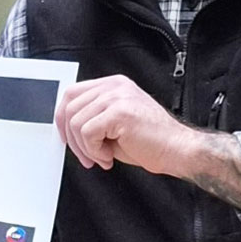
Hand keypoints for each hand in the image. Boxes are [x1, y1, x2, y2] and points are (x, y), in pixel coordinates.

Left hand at [56, 75, 196, 175]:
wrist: (178, 150)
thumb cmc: (151, 141)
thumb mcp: (115, 124)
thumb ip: (93, 118)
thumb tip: (67, 129)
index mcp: (113, 85)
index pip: (72, 94)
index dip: (63, 119)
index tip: (67, 139)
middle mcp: (114, 86)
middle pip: (70, 106)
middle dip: (72, 138)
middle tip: (87, 156)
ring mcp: (117, 96)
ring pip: (76, 122)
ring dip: (85, 148)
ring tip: (103, 156)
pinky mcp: (119, 111)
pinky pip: (87, 132)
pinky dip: (94, 151)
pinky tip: (109, 157)